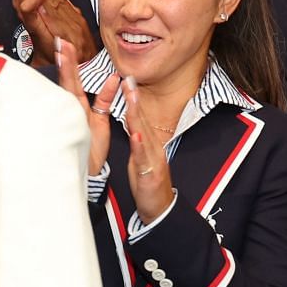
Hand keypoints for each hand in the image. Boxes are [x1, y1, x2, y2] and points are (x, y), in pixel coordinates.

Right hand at [56, 38, 117, 174]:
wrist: (89, 172)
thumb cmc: (91, 147)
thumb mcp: (99, 119)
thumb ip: (104, 99)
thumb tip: (112, 80)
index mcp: (77, 107)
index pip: (71, 80)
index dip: (67, 62)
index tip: (63, 44)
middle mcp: (75, 110)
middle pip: (69, 81)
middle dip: (64, 61)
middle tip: (60, 42)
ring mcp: (80, 117)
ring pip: (74, 91)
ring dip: (69, 72)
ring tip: (65, 52)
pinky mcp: (92, 127)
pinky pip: (102, 109)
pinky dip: (106, 95)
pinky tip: (112, 81)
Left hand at [120, 77, 174, 223]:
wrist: (160, 207)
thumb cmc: (147, 182)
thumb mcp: (140, 157)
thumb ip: (137, 141)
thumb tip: (131, 125)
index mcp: (148, 143)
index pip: (139, 116)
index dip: (132, 98)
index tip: (126, 79)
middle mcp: (152, 147)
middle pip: (142, 119)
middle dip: (134, 98)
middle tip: (128, 78)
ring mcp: (152, 160)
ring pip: (143, 134)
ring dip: (137, 115)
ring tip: (132, 98)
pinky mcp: (149, 175)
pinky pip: (142, 159)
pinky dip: (139, 146)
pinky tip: (136, 135)